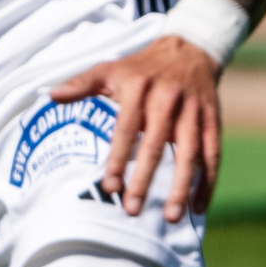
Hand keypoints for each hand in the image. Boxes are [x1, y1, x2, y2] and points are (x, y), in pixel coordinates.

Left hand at [48, 36, 224, 222]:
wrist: (190, 49)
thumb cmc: (142, 67)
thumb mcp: (111, 68)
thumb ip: (82, 83)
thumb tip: (52, 96)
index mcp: (140, 89)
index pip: (126, 128)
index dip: (118, 157)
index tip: (110, 186)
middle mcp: (168, 100)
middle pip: (156, 145)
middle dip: (145, 180)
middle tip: (133, 210)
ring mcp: (193, 112)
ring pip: (190, 153)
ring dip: (181, 187)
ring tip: (170, 217)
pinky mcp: (213, 122)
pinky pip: (212, 155)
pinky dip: (207, 183)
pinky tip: (197, 208)